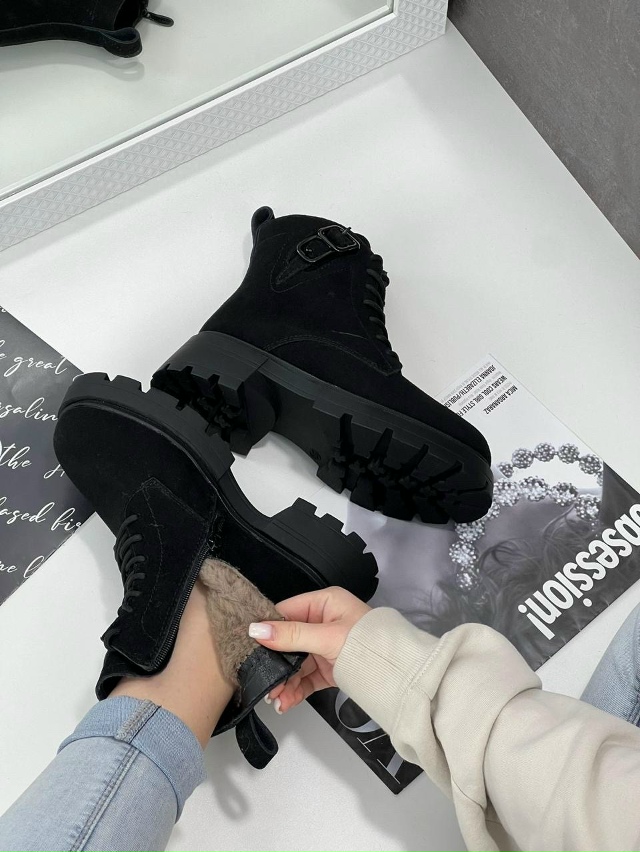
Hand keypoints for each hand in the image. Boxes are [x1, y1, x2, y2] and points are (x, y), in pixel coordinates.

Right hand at [248, 587, 370, 712]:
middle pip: (288, 641)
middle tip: (263, 680)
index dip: (268, 628)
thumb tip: (256, 630)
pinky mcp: (329, 668)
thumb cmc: (366, 644)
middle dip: (275, 663)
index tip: (249, 646)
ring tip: (275, 699)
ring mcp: (325, 647)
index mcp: (324, 604)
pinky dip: (295, 690)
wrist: (398, 675)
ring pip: (295, 663)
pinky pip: (306, 678)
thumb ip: (291, 635)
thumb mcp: (327, 637)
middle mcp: (323, 623)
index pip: (287, 612)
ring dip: (284, 681)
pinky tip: (285, 702)